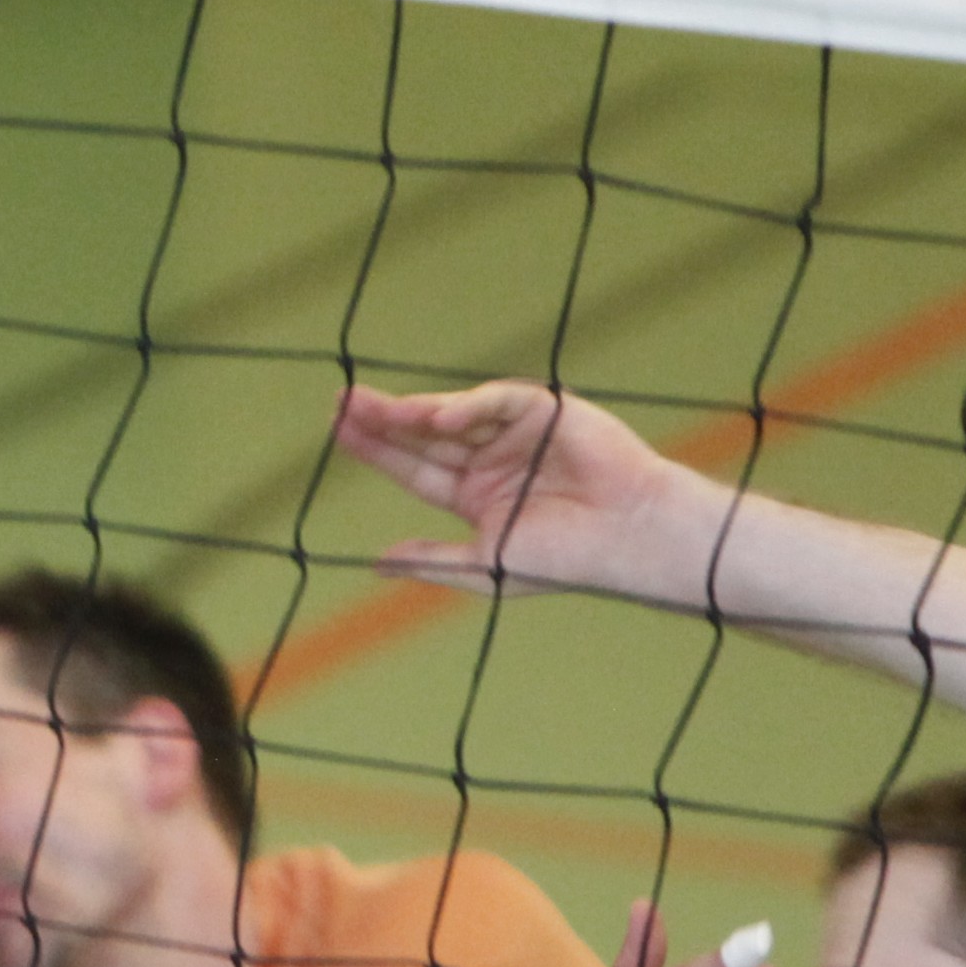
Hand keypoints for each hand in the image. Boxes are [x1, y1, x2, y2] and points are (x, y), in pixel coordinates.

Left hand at [333, 380, 698, 601]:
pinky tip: (437, 418)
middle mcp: (492, 460)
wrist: (626, 537)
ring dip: (414, 410)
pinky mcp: (544, 410)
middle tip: (340, 405)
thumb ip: (432, 560)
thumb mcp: (484, 565)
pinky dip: (468, 406)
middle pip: (425, 434)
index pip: (416, 467)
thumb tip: (377, 562)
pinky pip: (497, 401)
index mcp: (477, 496)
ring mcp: (517, 432)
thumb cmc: (564, 560)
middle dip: (384, 420)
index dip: (378, 450)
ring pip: (454, 414)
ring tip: (372, 409)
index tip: (339, 430)